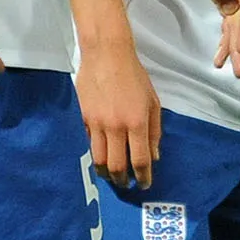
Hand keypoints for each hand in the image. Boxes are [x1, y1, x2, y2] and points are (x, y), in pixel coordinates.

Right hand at [78, 38, 161, 189]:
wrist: (106, 55)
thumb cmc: (134, 76)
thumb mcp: (153, 101)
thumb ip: (154, 131)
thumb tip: (154, 156)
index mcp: (136, 122)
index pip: (140, 160)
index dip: (144, 177)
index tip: (145, 184)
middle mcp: (116, 127)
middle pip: (116, 166)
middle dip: (122, 181)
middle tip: (127, 184)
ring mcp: (97, 124)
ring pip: (98, 160)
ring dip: (106, 173)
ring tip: (112, 176)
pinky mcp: (84, 118)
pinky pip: (90, 143)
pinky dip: (97, 154)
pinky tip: (102, 155)